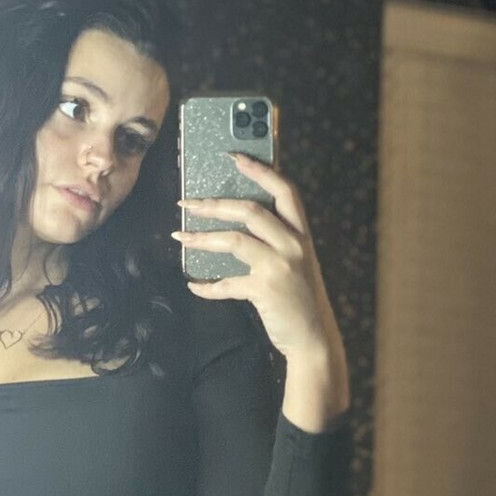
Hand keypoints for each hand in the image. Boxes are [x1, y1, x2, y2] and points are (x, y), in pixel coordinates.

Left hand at [174, 152, 344, 364]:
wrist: (315, 339)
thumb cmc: (301, 299)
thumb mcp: (297, 263)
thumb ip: (276, 241)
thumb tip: (235, 224)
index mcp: (301, 234)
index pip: (285, 190)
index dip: (260, 170)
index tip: (234, 156)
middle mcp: (293, 245)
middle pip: (250, 210)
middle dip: (214, 204)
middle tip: (188, 203)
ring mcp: (280, 266)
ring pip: (234, 240)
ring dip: (202, 237)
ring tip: (180, 236)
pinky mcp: (266, 290)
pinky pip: (227, 283)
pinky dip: (207, 285)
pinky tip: (195, 285)